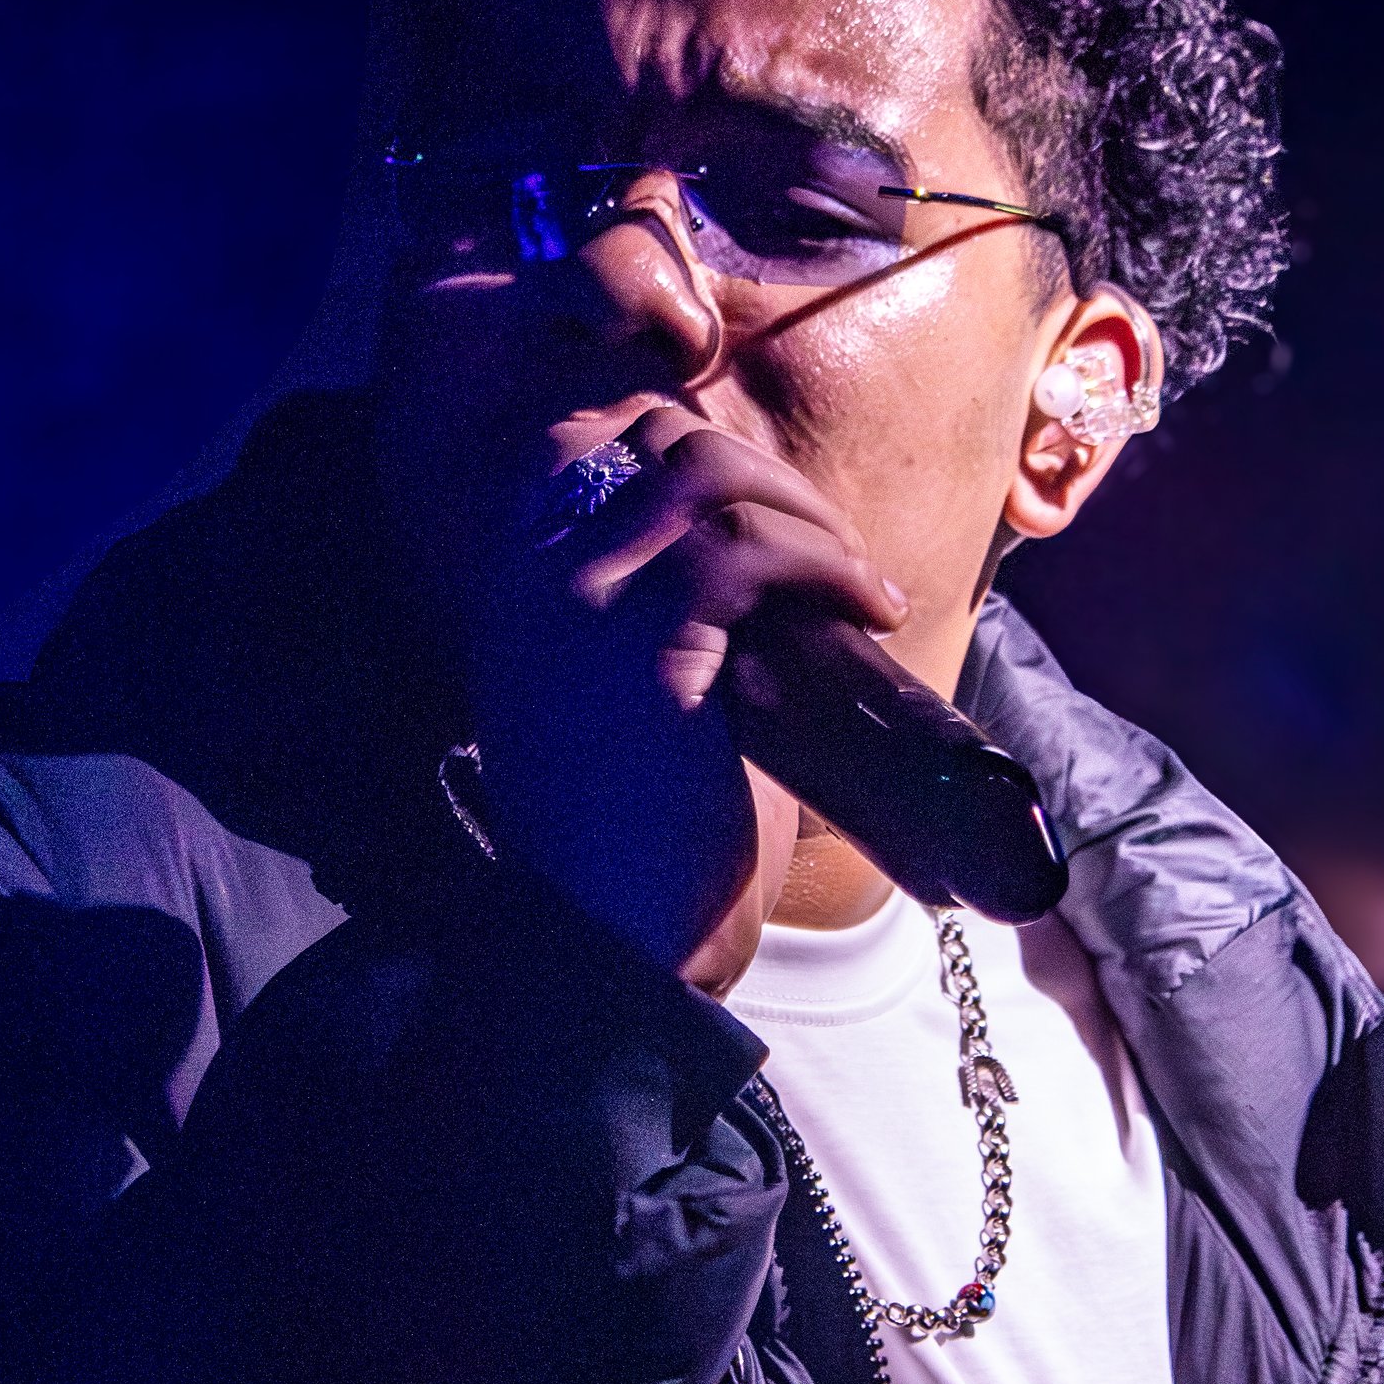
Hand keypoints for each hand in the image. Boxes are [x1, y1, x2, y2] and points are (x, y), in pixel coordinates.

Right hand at [463, 405, 905, 986]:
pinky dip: (830, 563)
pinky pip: (749, 549)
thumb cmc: (633, 843)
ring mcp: (582, 603)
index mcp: (514, 585)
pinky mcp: (650, 647)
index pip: (586, 435)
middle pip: (657, 435)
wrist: (615, 948)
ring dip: (807, 511)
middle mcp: (531, 576)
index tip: (761, 500)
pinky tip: (869, 606)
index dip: (683, 439)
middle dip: (763, 474)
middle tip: (828, 547)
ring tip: (857, 579)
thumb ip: (650, 618)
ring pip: (709, 473)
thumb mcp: (615, 701)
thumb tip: (746, 557)